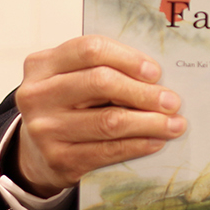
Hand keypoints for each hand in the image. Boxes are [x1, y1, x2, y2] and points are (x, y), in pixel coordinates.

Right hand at [13, 35, 185, 196]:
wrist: (35, 151)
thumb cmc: (66, 105)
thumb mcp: (72, 79)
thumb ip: (104, 69)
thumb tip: (158, 78)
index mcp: (42, 64)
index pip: (90, 50)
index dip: (128, 58)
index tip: (156, 72)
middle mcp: (37, 95)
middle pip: (101, 83)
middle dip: (143, 92)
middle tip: (172, 101)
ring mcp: (45, 129)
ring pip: (109, 121)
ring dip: (150, 122)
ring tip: (174, 124)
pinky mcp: (58, 159)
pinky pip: (108, 150)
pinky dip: (138, 145)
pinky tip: (156, 141)